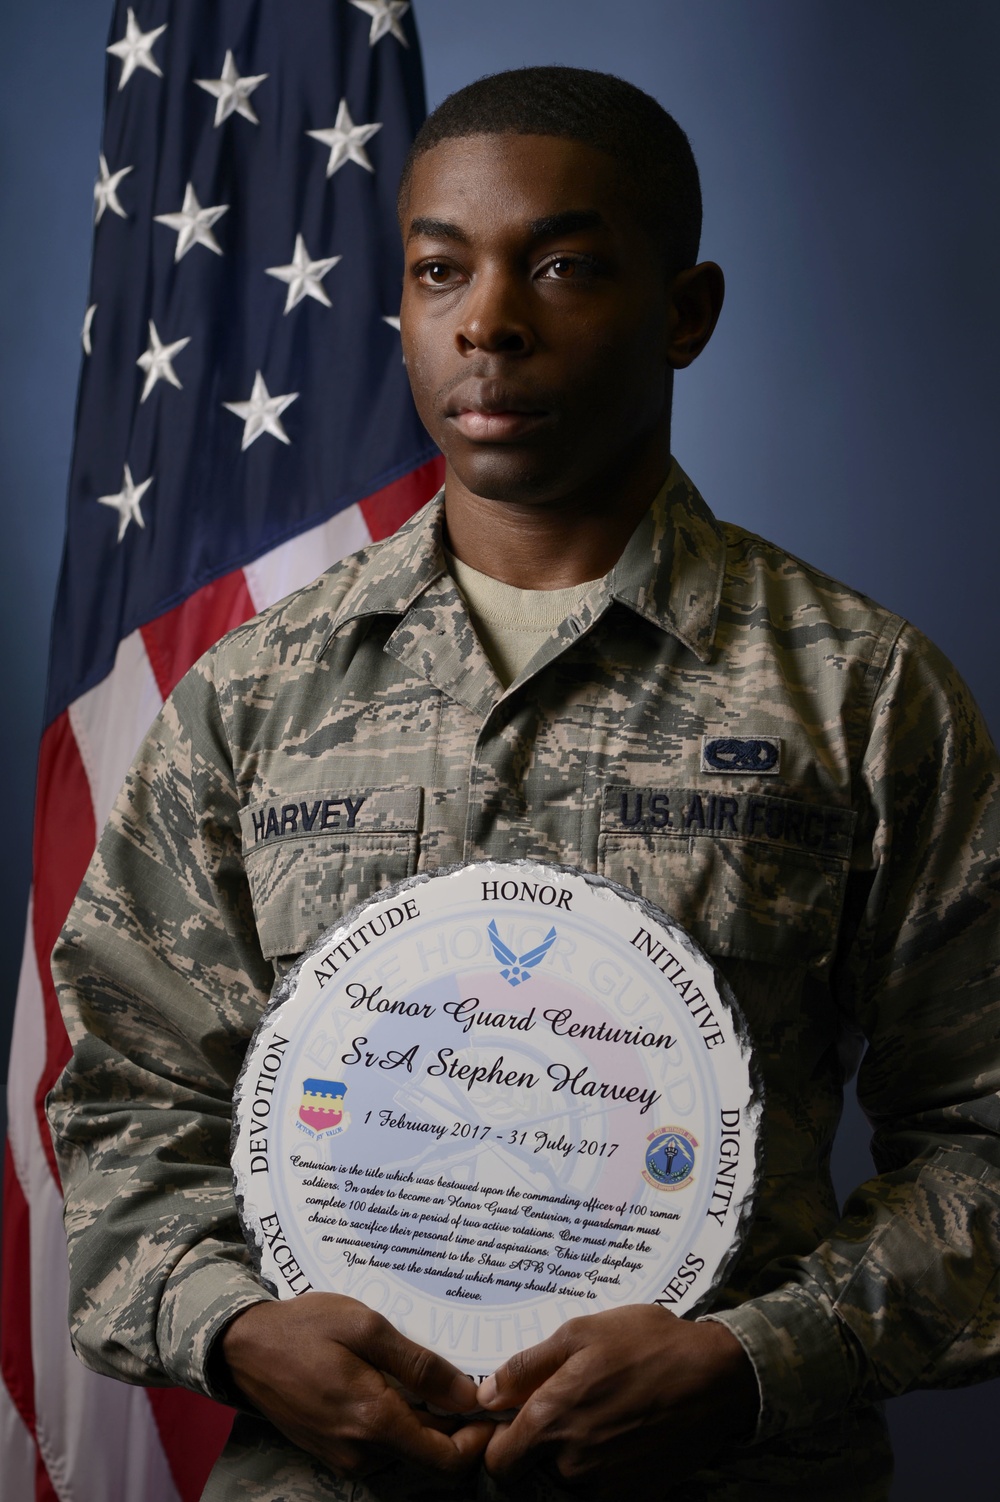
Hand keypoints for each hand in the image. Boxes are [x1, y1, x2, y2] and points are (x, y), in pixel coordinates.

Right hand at [221, 1294, 491, 1480]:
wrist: (243, 1347)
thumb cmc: (305, 1327)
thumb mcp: (366, 1328)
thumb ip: (420, 1365)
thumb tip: (468, 1395)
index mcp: (375, 1422)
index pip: (448, 1460)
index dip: (479, 1440)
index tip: (492, 1406)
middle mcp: (363, 1452)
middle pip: (431, 1457)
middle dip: (457, 1427)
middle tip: (469, 1381)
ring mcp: (346, 1456)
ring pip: (408, 1452)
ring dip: (428, 1422)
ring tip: (434, 1376)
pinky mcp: (334, 1451)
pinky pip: (383, 1446)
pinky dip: (401, 1422)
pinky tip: (400, 1384)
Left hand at [478, 1306, 757, 1494]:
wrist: (716, 1378)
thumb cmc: (647, 1344)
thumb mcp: (581, 1333)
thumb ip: (526, 1367)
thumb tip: (486, 1395)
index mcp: (551, 1420)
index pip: (499, 1463)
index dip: (500, 1444)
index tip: (513, 1425)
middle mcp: (573, 1463)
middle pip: (530, 1479)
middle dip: (535, 1456)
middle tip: (558, 1420)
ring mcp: (606, 1487)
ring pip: (565, 1489)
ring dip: (568, 1466)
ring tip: (593, 1424)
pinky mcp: (635, 1497)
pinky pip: (600, 1495)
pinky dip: (600, 1477)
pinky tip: (617, 1441)